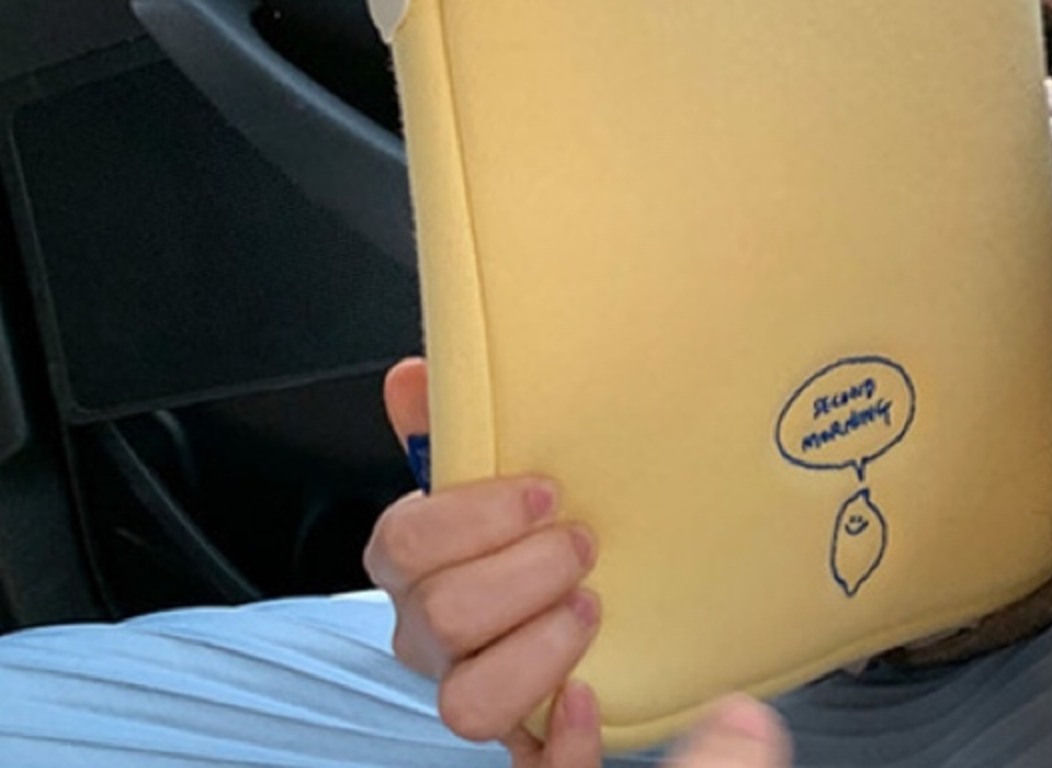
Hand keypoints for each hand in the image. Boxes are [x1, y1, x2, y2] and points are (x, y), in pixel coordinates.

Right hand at [369, 359, 791, 767]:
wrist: (559, 583)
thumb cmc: (514, 521)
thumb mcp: (483, 467)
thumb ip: (444, 422)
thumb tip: (411, 376)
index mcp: (409, 562)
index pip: (404, 543)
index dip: (475, 516)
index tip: (545, 491)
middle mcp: (426, 633)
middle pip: (442, 619)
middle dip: (524, 574)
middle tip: (582, 543)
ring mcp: (468, 686)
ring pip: (468, 703)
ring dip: (539, 652)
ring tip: (590, 605)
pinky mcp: (519, 733)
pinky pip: (527, 763)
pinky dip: (562, 740)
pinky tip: (592, 694)